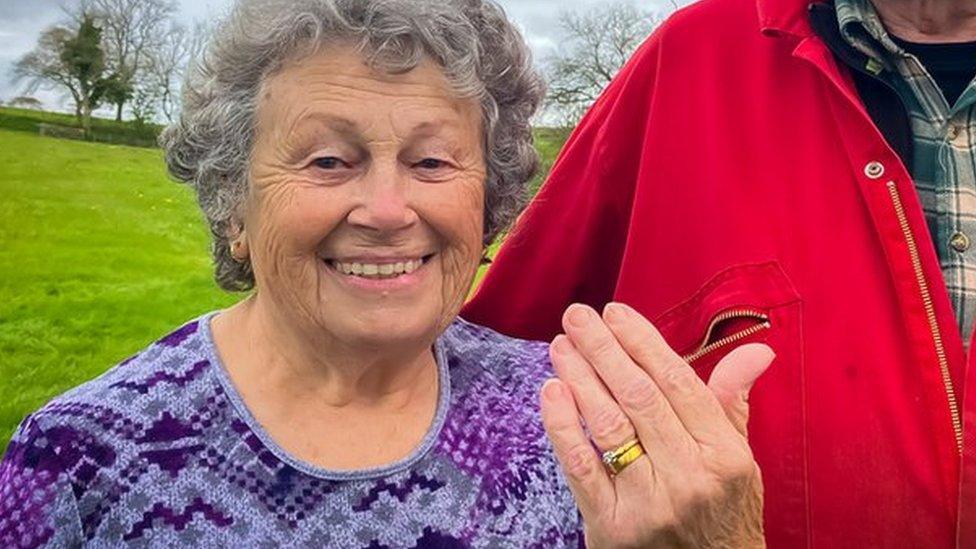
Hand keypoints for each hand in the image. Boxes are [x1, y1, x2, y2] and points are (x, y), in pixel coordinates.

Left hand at [540, 303, 774, 547]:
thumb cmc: (723, 514)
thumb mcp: (739, 461)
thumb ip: (731, 403)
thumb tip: (755, 351)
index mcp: (723, 455)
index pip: (677, 382)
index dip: (643, 342)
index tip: (615, 312)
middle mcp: (689, 477)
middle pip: (639, 397)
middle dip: (603, 349)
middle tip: (578, 316)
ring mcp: (648, 503)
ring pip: (608, 426)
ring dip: (579, 378)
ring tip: (561, 345)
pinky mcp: (611, 526)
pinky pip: (580, 466)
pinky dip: (562, 425)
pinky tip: (552, 391)